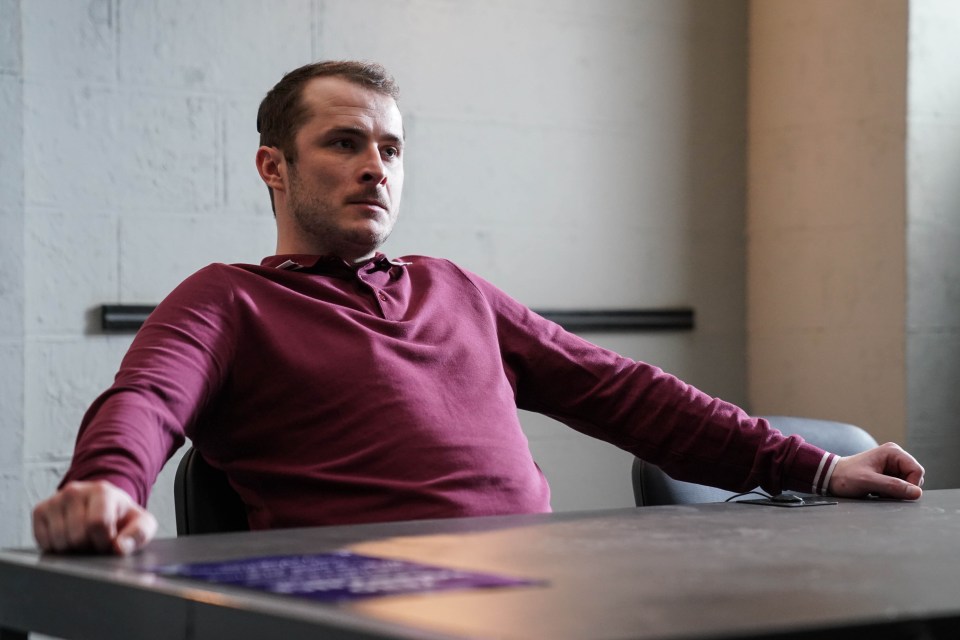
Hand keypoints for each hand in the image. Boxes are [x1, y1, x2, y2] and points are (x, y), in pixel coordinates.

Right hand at [32, 480, 157, 554]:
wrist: (102, 506)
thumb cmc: (121, 517)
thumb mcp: (141, 523)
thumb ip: (139, 534)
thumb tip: (119, 548)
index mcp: (102, 491)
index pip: (97, 524)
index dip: (104, 541)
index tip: (109, 541)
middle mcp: (76, 491)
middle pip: (77, 536)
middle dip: (88, 547)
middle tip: (96, 541)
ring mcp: (56, 499)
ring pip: (59, 541)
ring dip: (73, 549)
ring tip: (84, 539)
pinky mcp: (40, 510)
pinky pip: (43, 541)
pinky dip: (56, 547)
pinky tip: (69, 538)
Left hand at [828, 442, 924, 499]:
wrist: (830, 477)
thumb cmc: (845, 476)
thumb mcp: (868, 482)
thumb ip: (893, 486)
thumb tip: (916, 493)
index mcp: (892, 452)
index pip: (917, 470)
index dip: (911, 485)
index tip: (895, 493)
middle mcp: (894, 456)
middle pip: (914, 477)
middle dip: (902, 488)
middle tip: (882, 491)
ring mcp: (891, 465)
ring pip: (907, 484)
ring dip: (896, 491)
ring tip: (878, 490)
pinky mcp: (888, 474)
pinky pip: (899, 486)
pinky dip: (890, 492)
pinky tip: (876, 491)